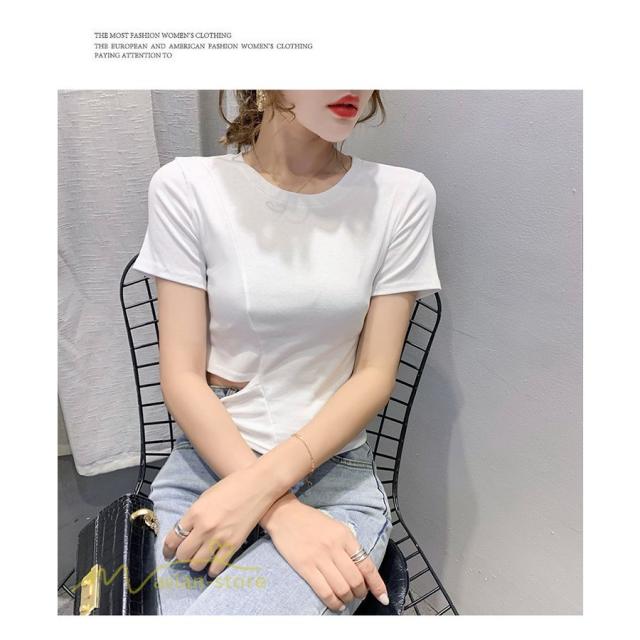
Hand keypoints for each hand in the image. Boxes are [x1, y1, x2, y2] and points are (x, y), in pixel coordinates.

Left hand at [162, 465, 275, 577]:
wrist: (257, 485)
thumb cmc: (233, 486)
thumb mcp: (206, 497)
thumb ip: (195, 515)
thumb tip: (186, 530)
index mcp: (195, 512)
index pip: (172, 538)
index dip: (168, 549)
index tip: (168, 553)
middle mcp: (204, 527)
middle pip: (183, 554)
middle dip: (181, 557)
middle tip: (184, 556)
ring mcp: (219, 537)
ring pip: (197, 564)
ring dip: (195, 564)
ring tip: (199, 560)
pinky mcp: (233, 544)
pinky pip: (217, 567)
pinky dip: (212, 570)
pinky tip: (212, 567)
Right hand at [264, 497, 388, 612]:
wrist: (285, 514)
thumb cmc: (310, 520)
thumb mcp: (335, 526)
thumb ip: (348, 544)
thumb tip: (360, 567)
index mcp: (345, 536)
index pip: (367, 565)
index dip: (377, 584)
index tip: (382, 596)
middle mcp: (335, 547)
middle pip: (355, 580)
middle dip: (360, 593)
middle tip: (359, 594)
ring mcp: (320, 558)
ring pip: (342, 588)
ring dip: (347, 598)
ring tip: (346, 599)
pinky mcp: (305, 567)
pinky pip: (324, 591)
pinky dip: (334, 602)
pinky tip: (336, 604)